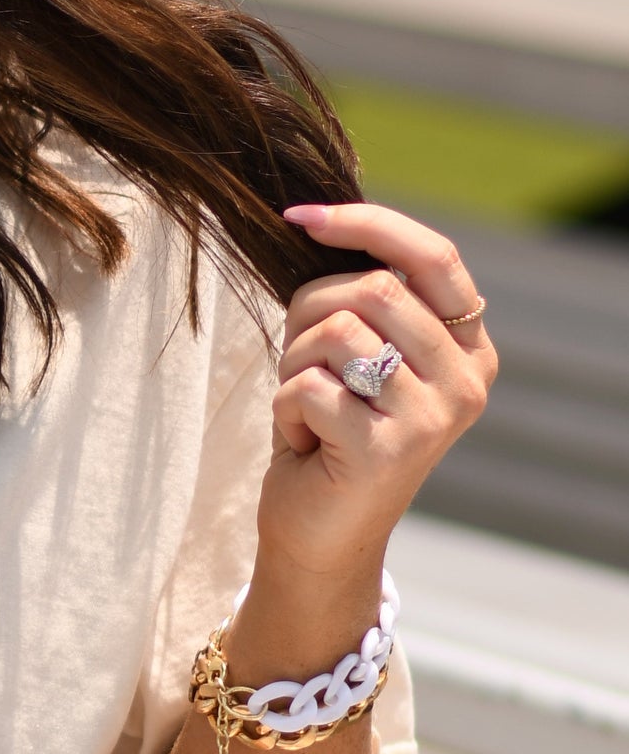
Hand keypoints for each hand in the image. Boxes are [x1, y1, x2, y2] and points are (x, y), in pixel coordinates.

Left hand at [240, 202, 494, 653]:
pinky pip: (309, 386)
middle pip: (372, 289)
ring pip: (337, 333)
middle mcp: (466, 380)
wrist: (319, 538)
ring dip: (295, 366)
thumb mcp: (355, 357)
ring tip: (307, 410)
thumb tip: (320, 217)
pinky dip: (285, 409)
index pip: (433, 256)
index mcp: (468, 348)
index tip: (300, 214)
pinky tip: (303, 445)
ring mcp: (432, 417)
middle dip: (310, 316)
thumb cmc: (327, 436)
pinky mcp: (387, 449)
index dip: (367, 222)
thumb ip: (363, 300)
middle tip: (302, 366)